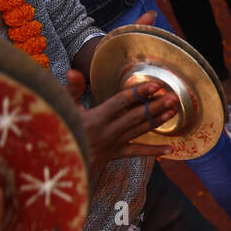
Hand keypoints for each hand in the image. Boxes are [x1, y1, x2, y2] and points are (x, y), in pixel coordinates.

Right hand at [65, 59, 174, 184]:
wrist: (57, 159)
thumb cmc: (59, 128)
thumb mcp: (63, 108)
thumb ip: (71, 89)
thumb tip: (73, 71)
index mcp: (95, 117)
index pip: (121, 102)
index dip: (139, 93)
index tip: (156, 86)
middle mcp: (107, 131)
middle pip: (136, 116)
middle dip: (155, 106)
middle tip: (173, 97)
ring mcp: (113, 144)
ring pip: (139, 131)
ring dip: (158, 121)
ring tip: (174, 111)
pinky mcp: (115, 155)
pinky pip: (137, 153)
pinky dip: (154, 151)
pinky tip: (171, 149)